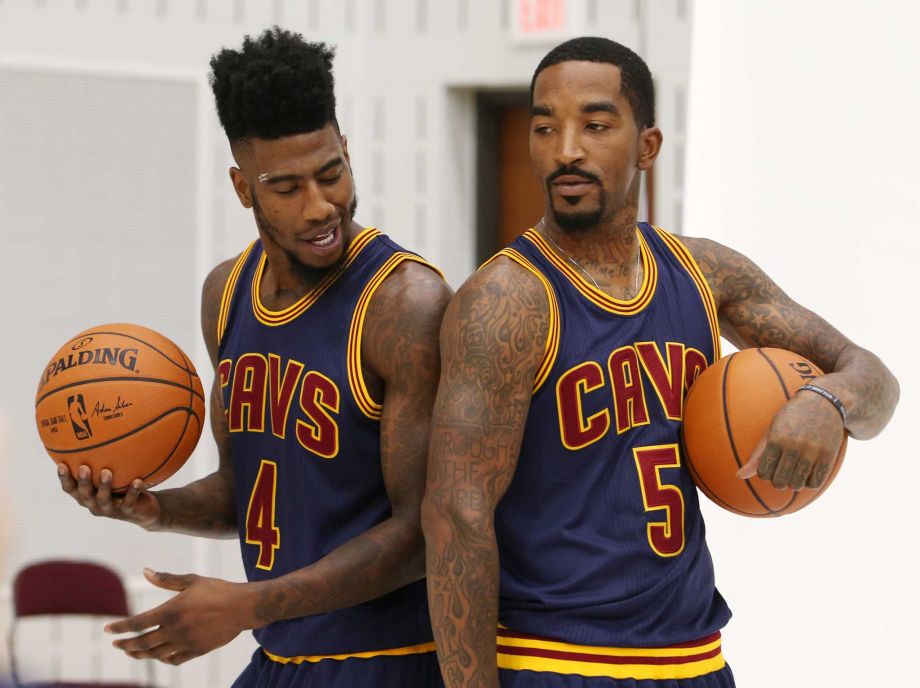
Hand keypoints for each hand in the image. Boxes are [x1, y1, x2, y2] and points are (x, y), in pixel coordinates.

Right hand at [58, 464, 160, 529]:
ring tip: (106, 472)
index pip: (70, 489)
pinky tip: (138, 480)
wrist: (144, 508)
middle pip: (84, 495)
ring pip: (104, 499)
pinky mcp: (128, 512)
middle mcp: (95, 504)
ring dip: (104, 486)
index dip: (64, 478)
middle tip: (84, 467)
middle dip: (83, 481)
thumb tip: (96, 434)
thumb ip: (102, 462)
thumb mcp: (112, 474)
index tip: (61, 464)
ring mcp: (111, 510)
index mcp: (86, 496)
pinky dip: (133, 491)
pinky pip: (129, 501)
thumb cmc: (122, 486)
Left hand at [106, 569, 255, 664]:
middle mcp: (174, 630)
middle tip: (116, 644)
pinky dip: (162, 659)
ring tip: (132, 651)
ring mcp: (185, 643)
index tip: (107, 629)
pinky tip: (159, 655)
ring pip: (155, 654)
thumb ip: (166, 579)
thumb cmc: (218, 589)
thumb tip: (145, 571)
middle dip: (125, 644)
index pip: (136, 623)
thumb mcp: (191, 580)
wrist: (243, 607)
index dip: (119, 627)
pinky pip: (173, 660)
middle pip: (141, 643)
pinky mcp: (196, 651)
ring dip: (140, 654)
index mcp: (170, 611)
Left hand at [737, 389, 845, 489]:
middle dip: (778, 481)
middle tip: (782, 471)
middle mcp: (794, 446)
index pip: (764, 472)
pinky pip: (815, 483)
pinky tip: (807, 473)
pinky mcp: (828, 456)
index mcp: (776, 439)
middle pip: (780, 482)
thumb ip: (757, 455)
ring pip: (797, 485)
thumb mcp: (771, 430)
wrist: (823, 401)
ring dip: (793, 483)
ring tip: (794, 472)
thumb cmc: (792, 417)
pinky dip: (809, 483)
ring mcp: (812, 452)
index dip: (765, 473)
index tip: (771, 466)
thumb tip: (739, 476)